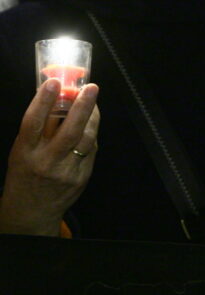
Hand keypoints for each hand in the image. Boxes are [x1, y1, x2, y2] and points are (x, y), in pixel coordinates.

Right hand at [0, 79, 99, 235]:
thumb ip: (38, 129)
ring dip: (93, 116)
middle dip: (82, 106)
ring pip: (86, 138)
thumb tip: (56, 98)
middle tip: (91, 87)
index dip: (43, 101)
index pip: (33, 123)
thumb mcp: (21, 152)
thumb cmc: (24, 175)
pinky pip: (91, 149)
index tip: (54, 82)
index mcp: (25, 153)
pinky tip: (90, 124)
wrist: (31, 212)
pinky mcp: (82, 177)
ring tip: (92, 100)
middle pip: (69, 130)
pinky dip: (92, 134)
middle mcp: (46, 161)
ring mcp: (66, 171)